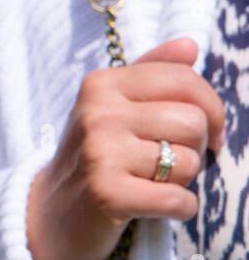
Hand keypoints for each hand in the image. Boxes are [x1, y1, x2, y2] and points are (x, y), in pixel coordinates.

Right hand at [27, 36, 224, 259]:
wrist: (49, 214)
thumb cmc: (92, 157)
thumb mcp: (111, 107)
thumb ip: (151, 73)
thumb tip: (189, 45)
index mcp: (100, 85)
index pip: (183, 79)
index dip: (211, 107)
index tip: (205, 131)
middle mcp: (97, 113)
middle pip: (192, 121)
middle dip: (196, 147)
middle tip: (173, 161)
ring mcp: (99, 153)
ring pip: (188, 161)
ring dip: (184, 181)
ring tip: (154, 183)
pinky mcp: (106, 194)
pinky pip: (178, 199)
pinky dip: (180, 209)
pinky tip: (159, 208)